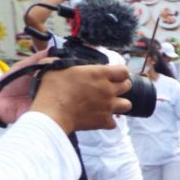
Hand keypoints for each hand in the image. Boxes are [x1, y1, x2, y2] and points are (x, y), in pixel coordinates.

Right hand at [2, 60, 130, 133]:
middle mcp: (108, 89)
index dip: (120, 72)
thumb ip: (61, 61)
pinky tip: (100, 118)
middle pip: (127, 86)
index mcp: (99, 74)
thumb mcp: (54, 67)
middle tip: (111, 87)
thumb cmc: (52, 89)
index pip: (123, 71)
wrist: (52, 113)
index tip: (114, 74)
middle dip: (121, 86)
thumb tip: (55, 57)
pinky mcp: (104, 121)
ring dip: (120, 104)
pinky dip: (108, 121)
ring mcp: (108, 106)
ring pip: (127, 104)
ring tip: (109, 104)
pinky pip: (114, 122)